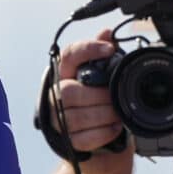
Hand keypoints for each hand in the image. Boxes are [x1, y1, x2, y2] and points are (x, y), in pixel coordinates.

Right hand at [52, 29, 132, 173]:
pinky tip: (114, 128)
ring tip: (117, 114)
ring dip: (104, 115)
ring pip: (77, 117)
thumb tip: (107, 32)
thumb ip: (102, 57)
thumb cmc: (95, 103)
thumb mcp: (100, 79)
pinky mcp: (66, 140)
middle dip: (99, 96)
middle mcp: (55, 95)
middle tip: (116, 97)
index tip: (110, 49)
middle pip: (70, 92)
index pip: (70, 55)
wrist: (93, 140)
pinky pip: (84, 137)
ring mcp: (58, 119)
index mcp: (64, 74)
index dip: (88, 49)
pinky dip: (104, 133)